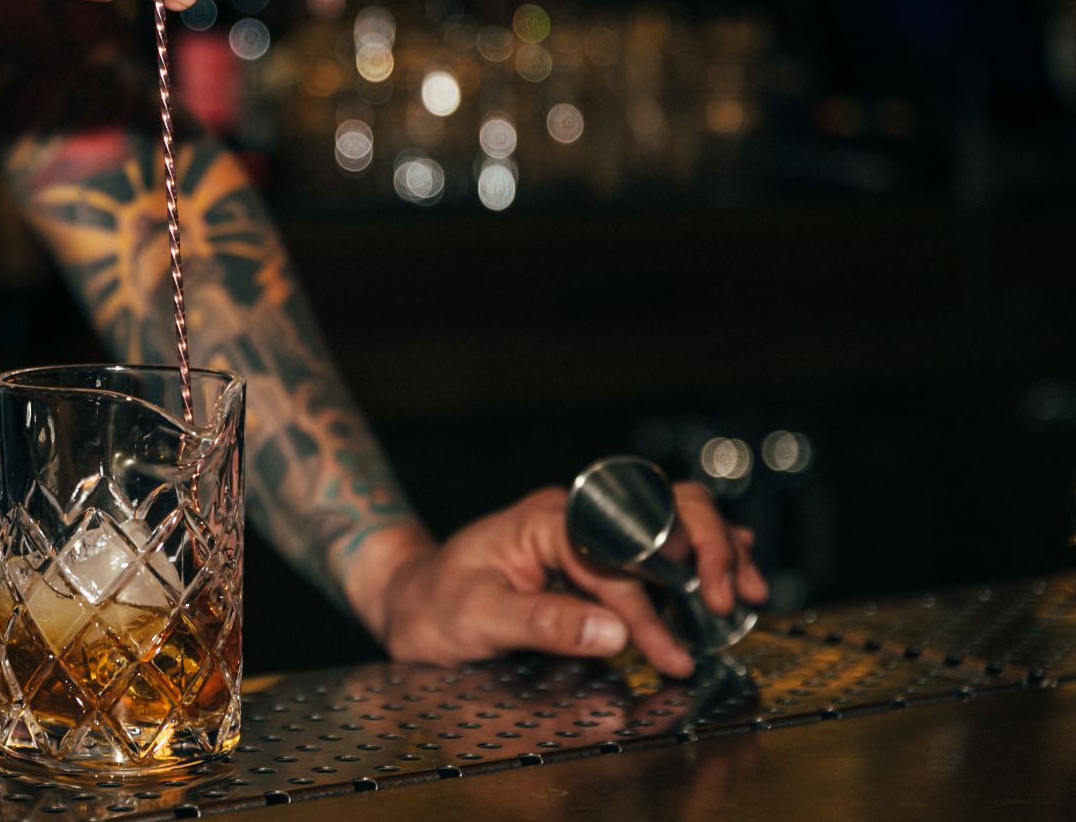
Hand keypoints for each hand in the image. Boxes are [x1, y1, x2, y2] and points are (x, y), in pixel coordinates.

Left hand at [366, 484, 767, 678]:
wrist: (411, 600)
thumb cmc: (435, 605)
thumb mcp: (477, 616)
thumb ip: (543, 623)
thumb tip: (613, 632)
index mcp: (546, 520)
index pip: (616, 561)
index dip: (649, 609)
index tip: (671, 653)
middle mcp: (575, 516)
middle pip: (661, 510)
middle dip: (705, 553)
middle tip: (730, 604)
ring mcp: (589, 531)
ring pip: (671, 519)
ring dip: (716, 549)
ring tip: (750, 591)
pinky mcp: (597, 554)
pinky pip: (660, 544)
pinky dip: (701, 557)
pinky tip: (732, 574)